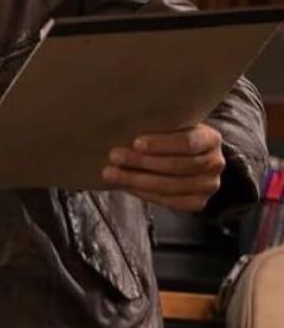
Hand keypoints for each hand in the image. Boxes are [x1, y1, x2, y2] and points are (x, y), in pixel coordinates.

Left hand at [100, 123, 225, 212]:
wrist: (187, 158)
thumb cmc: (171, 136)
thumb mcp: (170, 125)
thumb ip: (156, 126)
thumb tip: (121, 126)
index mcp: (211, 138)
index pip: (188, 142)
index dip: (162, 144)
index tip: (135, 142)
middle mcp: (215, 163)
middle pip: (178, 166)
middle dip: (142, 162)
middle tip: (115, 156)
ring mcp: (209, 186)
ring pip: (172, 186)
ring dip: (138, 180)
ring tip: (111, 173)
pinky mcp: (198, 202)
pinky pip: (171, 202)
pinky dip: (146, 194)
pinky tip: (127, 186)